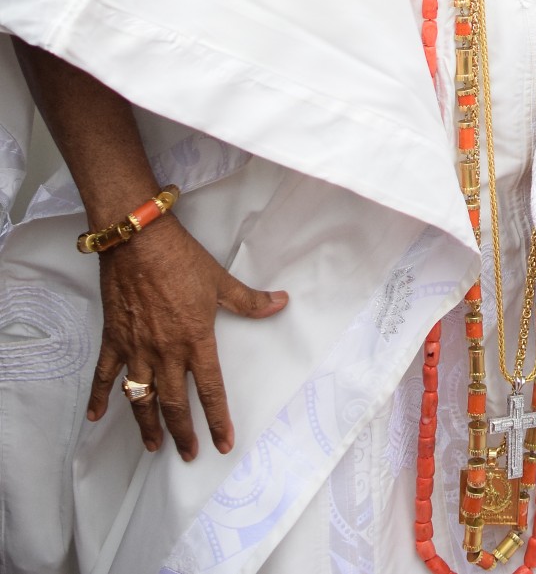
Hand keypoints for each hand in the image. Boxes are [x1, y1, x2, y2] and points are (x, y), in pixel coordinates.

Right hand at [87, 215, 287, 461]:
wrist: (139, 241)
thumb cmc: (181, 259)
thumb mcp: (220, 280)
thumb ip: (249, 300)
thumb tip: (281, 302)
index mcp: (195, 340)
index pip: (210, 389)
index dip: (217, 419)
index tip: (222, 444)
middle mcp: (165, 352)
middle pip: (175, 402)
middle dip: (182, 432)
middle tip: (188, 454)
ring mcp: (136, 348)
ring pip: (141, 397)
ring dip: (147, 424)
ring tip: (152, 446)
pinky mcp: (114, 339)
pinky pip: (104, 375)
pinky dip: (98, 396)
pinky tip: (95, 416)